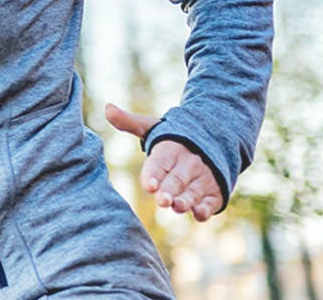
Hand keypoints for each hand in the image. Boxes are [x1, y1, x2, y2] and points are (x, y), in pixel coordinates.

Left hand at [104, 103, 221, 222]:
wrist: (212, 140)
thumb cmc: (172, 139)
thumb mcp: (152, 127)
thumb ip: (129, 122)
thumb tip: (107, 108)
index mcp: (171, 149)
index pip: (160, 162)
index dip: (154, 174)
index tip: (148, 186)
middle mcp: (189, 163)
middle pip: (177, 179)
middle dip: (170, 190)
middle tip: (161, 201)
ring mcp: (203, 179)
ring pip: (194, 191)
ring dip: (186, 200)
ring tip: (177, 207)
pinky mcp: (214, 193)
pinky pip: (211, 202)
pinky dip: (206, 208)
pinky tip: (199, 214)